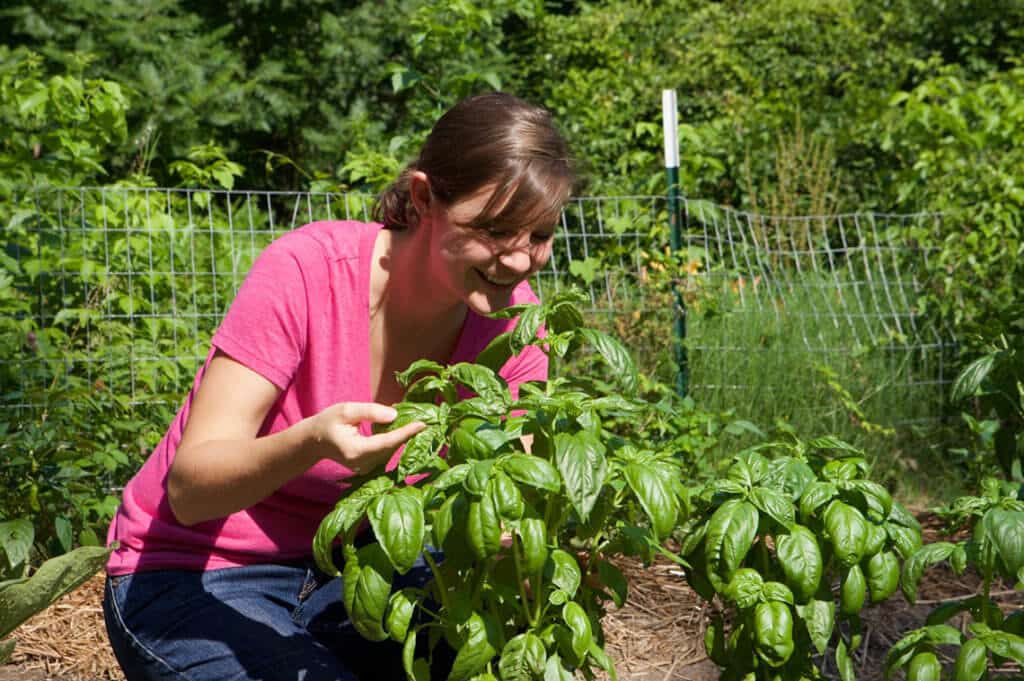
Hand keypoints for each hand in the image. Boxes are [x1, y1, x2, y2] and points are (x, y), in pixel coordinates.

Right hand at [309, 402, 425, 474]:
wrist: (314, 442)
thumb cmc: (328, 423)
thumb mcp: (346, 410)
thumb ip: (370, 412)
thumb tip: (394, 415)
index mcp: (355, 450)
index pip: (386, 442)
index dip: (405, 433)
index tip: (423, 424)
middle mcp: (362, 463)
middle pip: (391, 447)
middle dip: (406, 433)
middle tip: (423, 417)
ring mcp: (365, 468)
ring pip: (390, 451)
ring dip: (401, 437)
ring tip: (414, 422)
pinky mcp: (367, 468)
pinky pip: (385, 453)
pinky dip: (393, 441)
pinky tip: (400, 430)